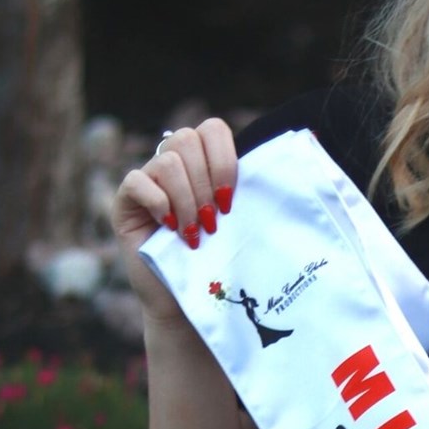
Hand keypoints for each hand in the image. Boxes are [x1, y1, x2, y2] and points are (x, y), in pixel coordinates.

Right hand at [111, 118, 238, 325]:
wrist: (188, 299)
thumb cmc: (219, 258)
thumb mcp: (241, 216)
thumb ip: (251, 184)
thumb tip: (305, 141)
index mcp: (202, 160)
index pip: (212, 129)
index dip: (224, 159)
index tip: (231, 199)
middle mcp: (171, 163)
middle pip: (186, 139)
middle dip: (205, 183)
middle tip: (213, 221)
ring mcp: (146, 180)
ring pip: (167, 161)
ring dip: (186, 200)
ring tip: (194, 231)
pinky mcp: (123, 202)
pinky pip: (137, 181)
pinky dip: (159, 204)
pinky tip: (167, 227)